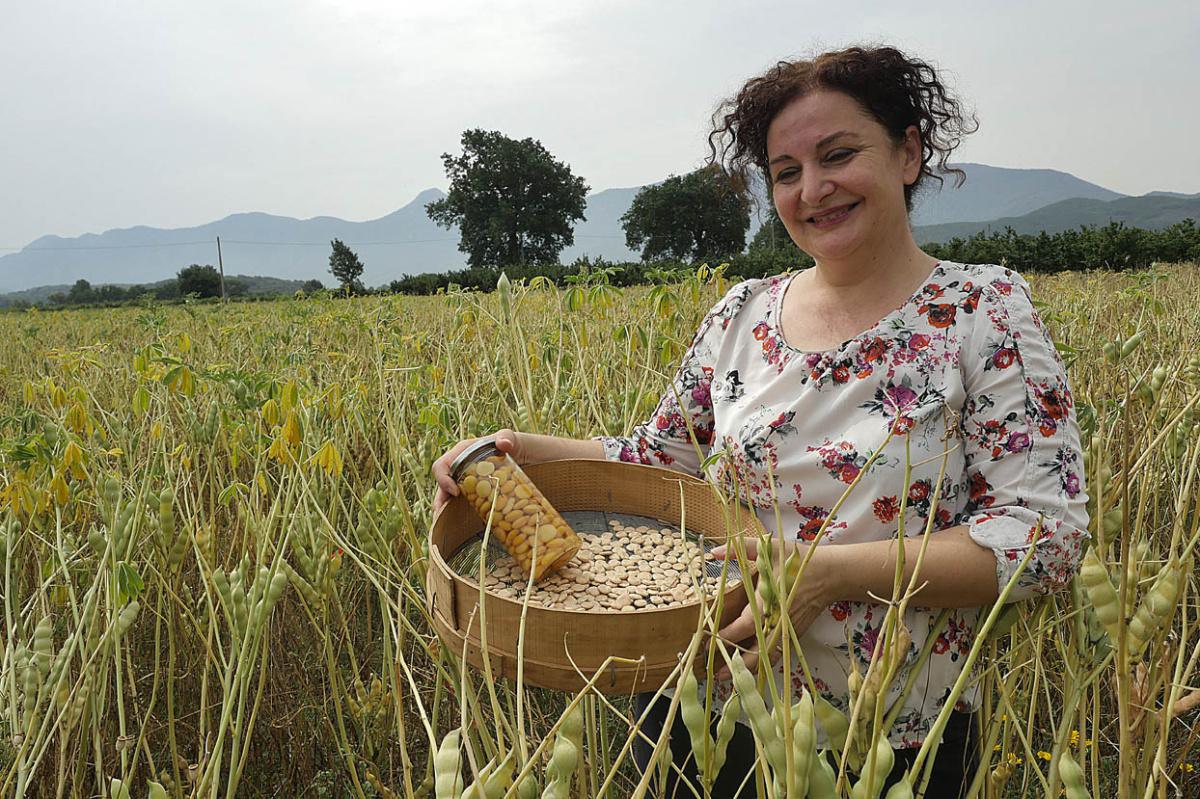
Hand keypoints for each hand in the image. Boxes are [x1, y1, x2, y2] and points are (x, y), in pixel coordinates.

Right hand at [431, 428, 526, 515]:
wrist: (523, 455)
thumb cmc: (514, 444)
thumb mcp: (511, 439)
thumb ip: (508, 438)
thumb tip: (504, 443)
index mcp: (463, 452)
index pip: (442, 465)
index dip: (443, 479)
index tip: (455, 491)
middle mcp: (461, 466)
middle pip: (443, 483)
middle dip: (440, 499)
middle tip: (442, 514)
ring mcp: (467, 479)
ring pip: (449, 494)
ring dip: (446, 508)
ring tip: (446, 522)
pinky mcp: (475, 489)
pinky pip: (463, 500)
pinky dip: (459, 511)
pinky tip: (462, 522)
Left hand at [709, 536, 836, 679]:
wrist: (831, 574)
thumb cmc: (798, 561)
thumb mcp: (770, 549)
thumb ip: (742, 549)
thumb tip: (713, 551)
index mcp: (768, 604)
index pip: (744, 626)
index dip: (726, 636)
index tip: (709, 641)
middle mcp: (777, 623)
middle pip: (755, 652)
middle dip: (735, 665)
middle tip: (715, 674)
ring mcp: (786, 631)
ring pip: (766, 657)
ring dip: (748, 668)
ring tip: (729, 678)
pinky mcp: (793, 634)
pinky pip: (776, 653)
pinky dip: (763, 662)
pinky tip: (751, 666)